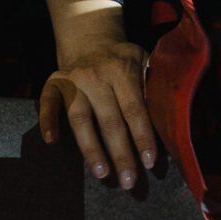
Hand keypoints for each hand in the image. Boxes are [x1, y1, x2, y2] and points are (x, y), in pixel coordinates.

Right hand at [39, 0, 156, 188]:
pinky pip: (47, 103)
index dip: (142, 136)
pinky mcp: (54, 83)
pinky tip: (51, 141)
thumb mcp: (144, 61)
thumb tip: (173, 118)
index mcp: (121, 71)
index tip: (149, 162)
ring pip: (79, 119)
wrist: (90, 38)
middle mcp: (96, 76)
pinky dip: (47, 120)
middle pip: (109, 120)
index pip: (134, 109)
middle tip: (129, 181)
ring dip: (90, 148)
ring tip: (101, 173)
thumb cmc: (122, 60)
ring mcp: (73, 80)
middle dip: (120, 153)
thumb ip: (154, 85)